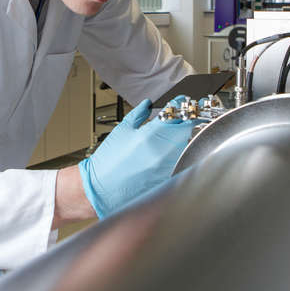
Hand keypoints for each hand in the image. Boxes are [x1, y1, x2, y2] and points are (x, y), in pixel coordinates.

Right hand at [78, 98, 195, 218]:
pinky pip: (180, 159)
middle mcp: (164, 151)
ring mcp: (169, 166)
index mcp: (152, 135)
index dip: (180, 104)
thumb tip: (147, 104)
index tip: (181, 101)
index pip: (177, 114)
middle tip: (176, 117)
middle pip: (187, 129)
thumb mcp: (122, 131)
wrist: (102, 189)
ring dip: (181, 136)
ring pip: (185, 144)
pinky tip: (163, 151)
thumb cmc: (109, 162)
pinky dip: (176, 152)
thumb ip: (139, 114)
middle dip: (183, 121)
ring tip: (168, 135)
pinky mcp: (169, 178)